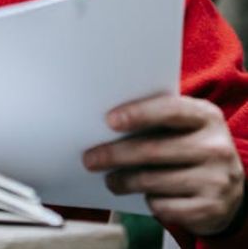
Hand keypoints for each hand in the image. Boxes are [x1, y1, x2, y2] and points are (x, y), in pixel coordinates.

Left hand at [83, 94, 244, 235]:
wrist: (230, 191)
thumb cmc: (191, 150)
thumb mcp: (184, 129)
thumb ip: (156, 121)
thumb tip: (102, 126)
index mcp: (207, 117)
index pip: (170, 110)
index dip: (139, 114)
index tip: (109, 121)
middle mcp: (217, 147)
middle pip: (153, 150)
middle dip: (115, 155)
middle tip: (90, 159)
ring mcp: (217, 180)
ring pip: (153, 181)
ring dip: (124, 182)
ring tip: (111, 180)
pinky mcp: (211, 209)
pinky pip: (164, 206)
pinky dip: (149, 202)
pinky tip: (146, 196)